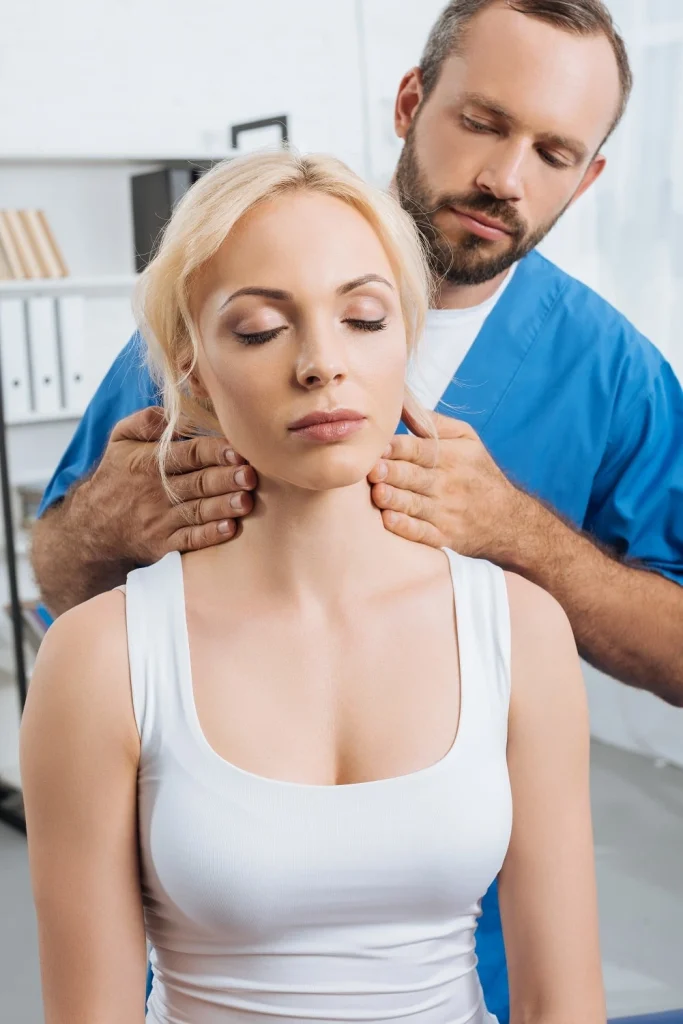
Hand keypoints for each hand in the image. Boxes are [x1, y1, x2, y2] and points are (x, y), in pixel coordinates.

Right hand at [82, 406, 256, 563]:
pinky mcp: (163, 544)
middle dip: (226, 479)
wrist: (92, 525)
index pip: (188, 454)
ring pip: (198, 512)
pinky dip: (210, 535)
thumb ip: (146, 421)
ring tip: (247, 502)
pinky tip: (230, 529)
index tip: (238, 450)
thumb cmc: (115, 476)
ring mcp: (160, 520)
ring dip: (224, 507)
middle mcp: (156, 491)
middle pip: (198, 483)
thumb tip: (176, 413)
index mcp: (148, 462)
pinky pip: (189, 540)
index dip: (215, 452)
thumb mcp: (120, 440)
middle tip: (250, 475)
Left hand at [368, 408, 531, 562]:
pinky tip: (389, 520)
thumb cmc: (478, 472)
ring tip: (377, 493)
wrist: (508, 519)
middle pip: (413, 476)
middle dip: (391, 472)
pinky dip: (406, 527)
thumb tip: (401, 402)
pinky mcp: (443, 536)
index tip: (378, 446)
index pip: (420, 449)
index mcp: (452, 456)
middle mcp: (448, 484)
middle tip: (371, 469)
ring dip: (394, 499)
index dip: (397, 447)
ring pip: (414, 504)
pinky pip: (422, 532)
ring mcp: (445, 512)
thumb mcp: (467, 439)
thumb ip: (433, 422)